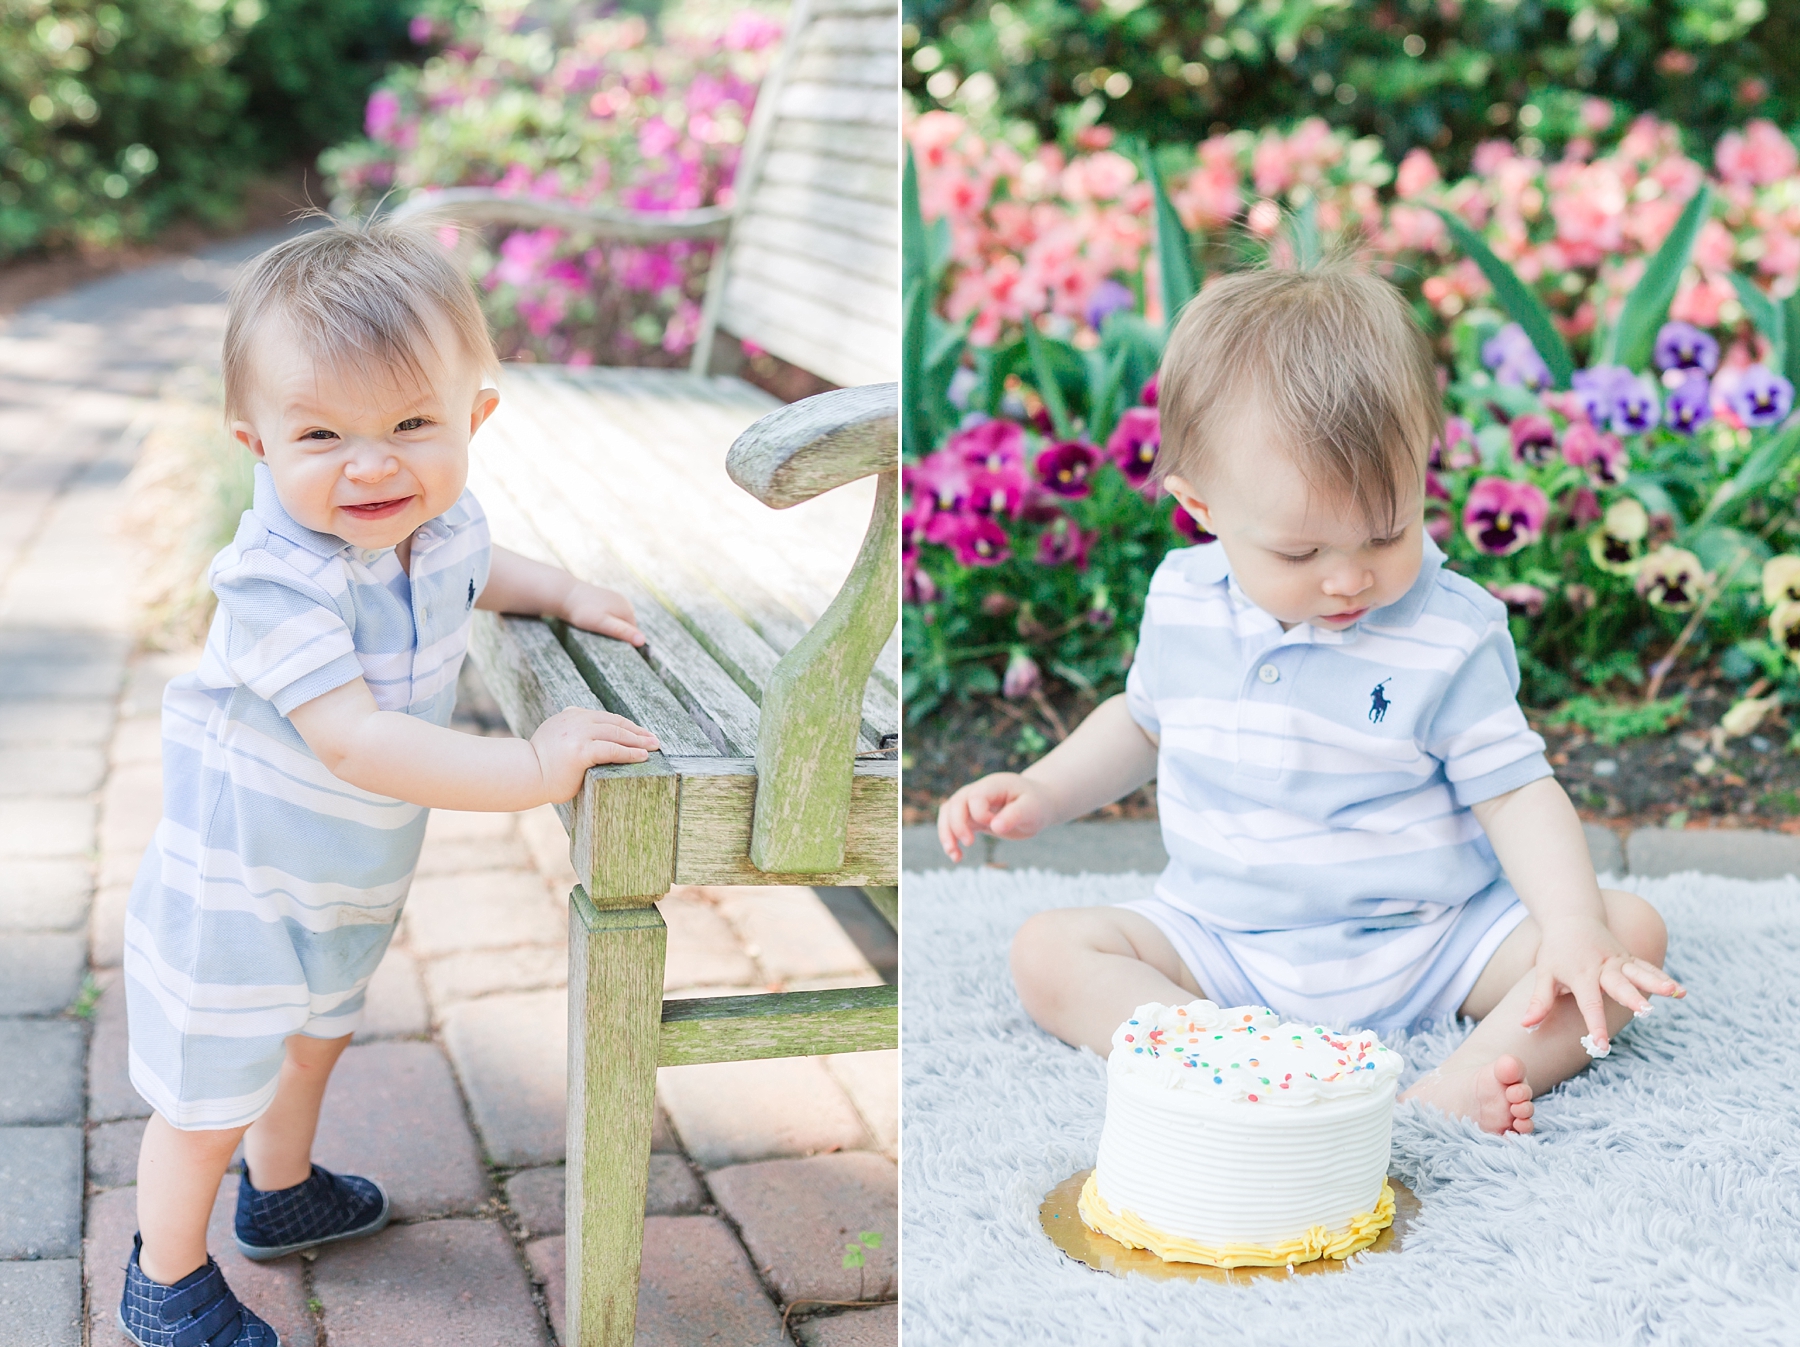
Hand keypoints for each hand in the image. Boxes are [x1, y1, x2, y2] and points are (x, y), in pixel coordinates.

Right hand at [529, 707, 659, 802]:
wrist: (523, 774)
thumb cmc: (541, 764)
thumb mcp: (556, 738)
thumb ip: (572, 731)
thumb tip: (588, 732)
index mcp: (571, 715)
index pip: (606, 717)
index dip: (626, 725)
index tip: (641, 732)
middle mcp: (576, 720)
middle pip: (615, 723)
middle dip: (637, 731)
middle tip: (654, 739)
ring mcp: (578, 734)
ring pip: (616, 734)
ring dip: (639, 741)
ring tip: (653, 747)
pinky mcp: (581, 751)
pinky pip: (612, 750)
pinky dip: (630, 753)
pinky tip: (642, 757)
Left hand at [564, 582, 644, 646]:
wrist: (564, 594)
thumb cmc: (582, 611)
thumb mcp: (602, 624)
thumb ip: (622, 632)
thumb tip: (642, 641)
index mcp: (627, 609)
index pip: (633, 633)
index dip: (622, 642)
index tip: (607, 644)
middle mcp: (624, 602)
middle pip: (625, 626)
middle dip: (615, 634)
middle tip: (598, 637)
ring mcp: (614, 598)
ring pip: (616, 620)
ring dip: (608, 627)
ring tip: (594, 629)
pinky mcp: (605, 598)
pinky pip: (609, 614)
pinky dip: (603, 619)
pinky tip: (592, 620)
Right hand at [937, 772, 1055, 861]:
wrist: (1037, 804)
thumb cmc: (1036, 804)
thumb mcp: (1032, 809)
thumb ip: (1014, 815)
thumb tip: (995, 827)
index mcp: (994, 784)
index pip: (975, 796)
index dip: (980, 814)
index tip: (996, 826)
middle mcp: (978, 790)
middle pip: (955, 803)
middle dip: (956, 824)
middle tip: (969, 843)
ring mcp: (972, 803)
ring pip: (948, 813)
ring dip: (946, 833)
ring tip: (954, 855)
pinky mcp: (971, 817)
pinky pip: (952, 825)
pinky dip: (950, 839)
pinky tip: (957, 857)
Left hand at [1523, 915, 1684, 1052]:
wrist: (1571, 918)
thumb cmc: (1556, 951)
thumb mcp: (1544, 974)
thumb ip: (1539, 1001)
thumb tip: (1525, 1025)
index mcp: (1581, 974)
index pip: (1589, 1004)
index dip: (1594, 1025)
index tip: (1601, 1045)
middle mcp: (1603, 967)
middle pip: (1619, 985)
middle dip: (1632, 998)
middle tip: (1645, 1012)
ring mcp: (1619, 961)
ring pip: (1639, 973)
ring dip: (1657, 982)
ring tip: (1675, 993)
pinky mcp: (1629, 958)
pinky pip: (1647, 968)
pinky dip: (1663, 977)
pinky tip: (1681, 991)